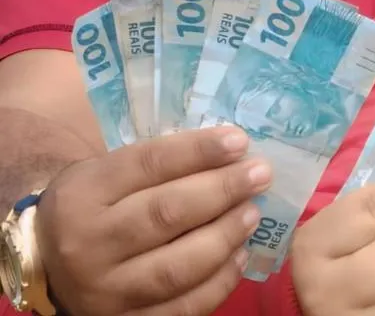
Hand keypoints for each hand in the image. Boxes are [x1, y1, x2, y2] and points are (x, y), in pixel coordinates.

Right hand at [35, 126, 270, 315]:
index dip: (199, 151)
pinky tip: (240, 255)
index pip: (149, 163)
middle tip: (260, 174)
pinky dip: (219, 282)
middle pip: (166, 213)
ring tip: (253, 213)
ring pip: (177, 266)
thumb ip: (162, 163)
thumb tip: (233, 152)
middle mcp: (88, 244)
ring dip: (225, 236)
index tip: (240, 141)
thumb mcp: (109, 171)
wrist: (49, 263)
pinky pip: (182, 309)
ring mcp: (104, 293)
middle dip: (223, 190)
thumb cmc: (96, 204)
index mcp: (84, 193)